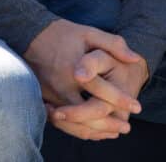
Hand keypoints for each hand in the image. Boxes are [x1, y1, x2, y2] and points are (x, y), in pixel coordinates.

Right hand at [23, 20, 143, 131]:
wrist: (28, 34)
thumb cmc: (61, 33)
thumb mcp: (89, 32)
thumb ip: (113, 44)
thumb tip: (135, 59)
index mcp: (75, 70)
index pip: (102, 92)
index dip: (122, 101)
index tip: (138, 107)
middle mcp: (62, 87)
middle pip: (88, 115)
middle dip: (109, 125)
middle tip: (126, 128)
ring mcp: (51, 95)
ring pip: (75, 123)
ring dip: (95, 131)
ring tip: (113, 133)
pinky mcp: (44, 99)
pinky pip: (63, 122)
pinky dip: (78, 129)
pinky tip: (92, 130)